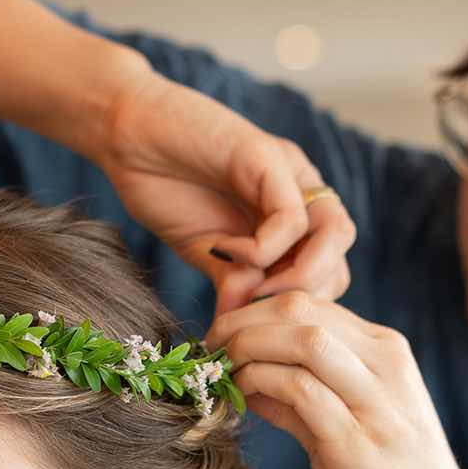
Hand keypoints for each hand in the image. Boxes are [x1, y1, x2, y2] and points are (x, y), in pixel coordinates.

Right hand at [96, 73, 355, 315]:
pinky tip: (221, 248)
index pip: (329, 274)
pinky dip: (259, 249)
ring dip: (298, 276)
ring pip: (336, 234)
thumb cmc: (163, 186)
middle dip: (303, 298)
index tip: (255, 324)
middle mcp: (301, 193)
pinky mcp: (267, 157)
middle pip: (341, 258)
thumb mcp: (204, 250)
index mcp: (292, 217)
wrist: (126, 134)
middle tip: (256, 313)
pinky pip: (290, 218)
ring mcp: (290, 173)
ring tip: (251, 289)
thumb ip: (232, 282)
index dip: (298, 307)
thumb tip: (237, 334)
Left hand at [206, 292, 467, 468]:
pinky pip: (301, 391)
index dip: (252, 311)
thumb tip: (247, 378)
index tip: (220, 336)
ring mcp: (377, 402)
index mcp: (387, 351)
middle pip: (301, 311)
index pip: (309, 303)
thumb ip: (302, 398)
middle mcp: (388, 366)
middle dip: (241, 322)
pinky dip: (260, 384)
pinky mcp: (359, 443)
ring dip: (247, 348)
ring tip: (219, 371)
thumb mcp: (348, 425)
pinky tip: (241, 398)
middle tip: (208, 348)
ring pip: (303, 340)